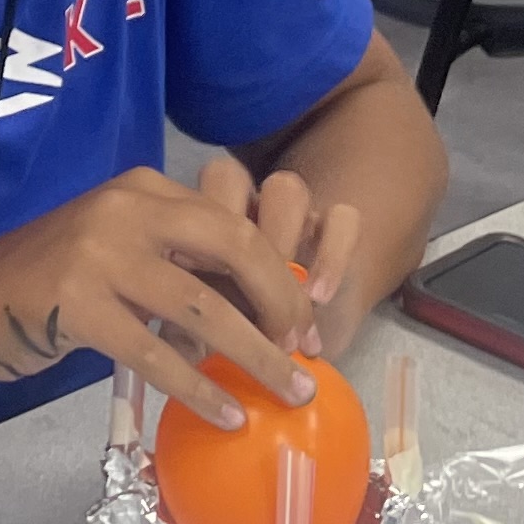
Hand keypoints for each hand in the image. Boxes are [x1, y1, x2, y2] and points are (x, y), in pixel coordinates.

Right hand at [0, 166, 319, 429]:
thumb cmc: (53, 284)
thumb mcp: (120, 251)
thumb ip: (179, 264)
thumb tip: (264, 313)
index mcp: (143, 189)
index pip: (233, 223)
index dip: (279, 275)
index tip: (303, 324)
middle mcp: (125, 208)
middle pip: (232, 249)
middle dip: (280, 305)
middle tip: (304, 354)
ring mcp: (98, 253)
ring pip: (203, 309)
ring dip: (256, 356)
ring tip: (287, 392)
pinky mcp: (77, 304)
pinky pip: (157, 353)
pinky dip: (199, 389)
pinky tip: (225, 415)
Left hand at [194, 147, 359, 345]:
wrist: (306, 321)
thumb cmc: (244, 325)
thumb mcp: (212, 329)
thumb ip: (191, 329)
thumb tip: (179, 344)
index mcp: (201, 222)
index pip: (183, 207)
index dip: (182, 246)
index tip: (185, 299)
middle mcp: (245, 204)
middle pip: (230, 179)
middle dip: (230, 239)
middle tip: (235, 296)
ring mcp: (293, 211)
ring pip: (285, 189)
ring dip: (279, 240)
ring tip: (276, 298)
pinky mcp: (338, 226)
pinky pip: (343, 218)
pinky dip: (330, 256)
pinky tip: (319, 297)